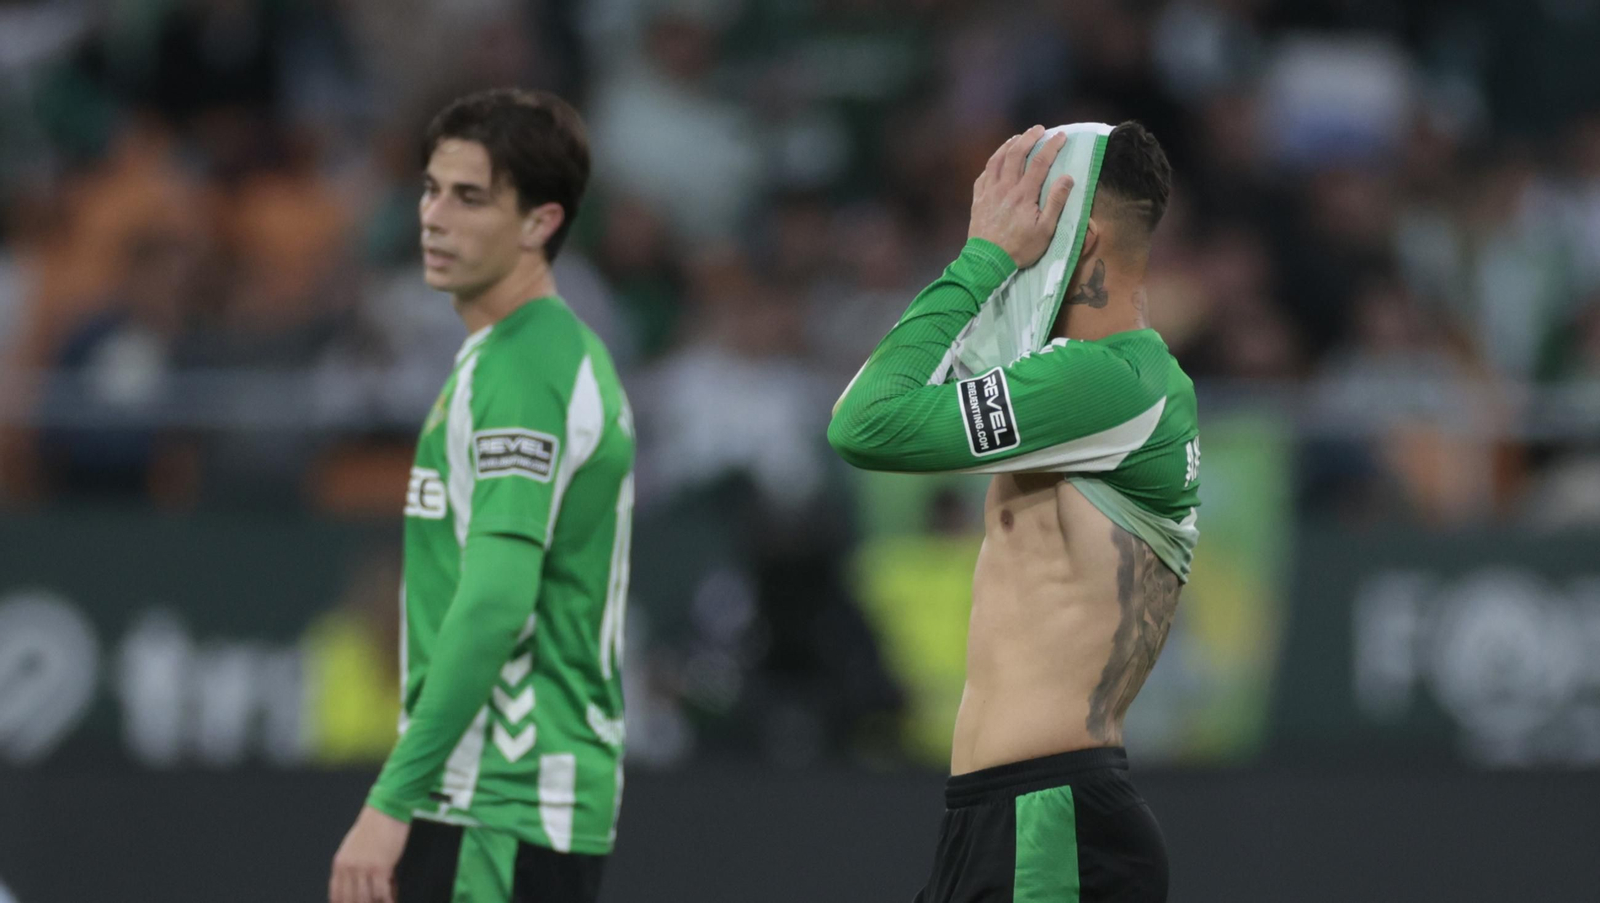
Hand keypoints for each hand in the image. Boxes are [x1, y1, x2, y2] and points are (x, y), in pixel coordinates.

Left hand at [330, 806, 409, 902]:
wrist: (387, 810)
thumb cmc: (374, 827)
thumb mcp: (354, 848)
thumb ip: (352, 869)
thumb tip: (361, 888)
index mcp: (340, 864)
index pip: (336, 896)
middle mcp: (349, 868)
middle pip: (351, 900)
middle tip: (372, 902)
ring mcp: (364, 869)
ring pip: (367, 899)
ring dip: (376, 902)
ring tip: (385, 899)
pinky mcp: (380, 867)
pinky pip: (382, 892)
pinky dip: (388, 899)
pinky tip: (392, 899)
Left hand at [968, 125, 1074, 268]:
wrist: (987, 261)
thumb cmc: (1020, 248)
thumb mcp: (1045, 230)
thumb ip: (1056, 202)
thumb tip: (1068, 178)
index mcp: (1024, 194)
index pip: (1040, 162)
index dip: (1051, 146)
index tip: (1061, 136)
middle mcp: (1005, 188)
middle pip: (1016, 154)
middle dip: (1029, 137)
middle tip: (1039, 129)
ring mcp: (988, 192)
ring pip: (997, 160)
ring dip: (1008, 145)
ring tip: (1018, 137)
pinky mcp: (977, 199)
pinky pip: (983, 174)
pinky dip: (992, 163)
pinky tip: (996, 161)